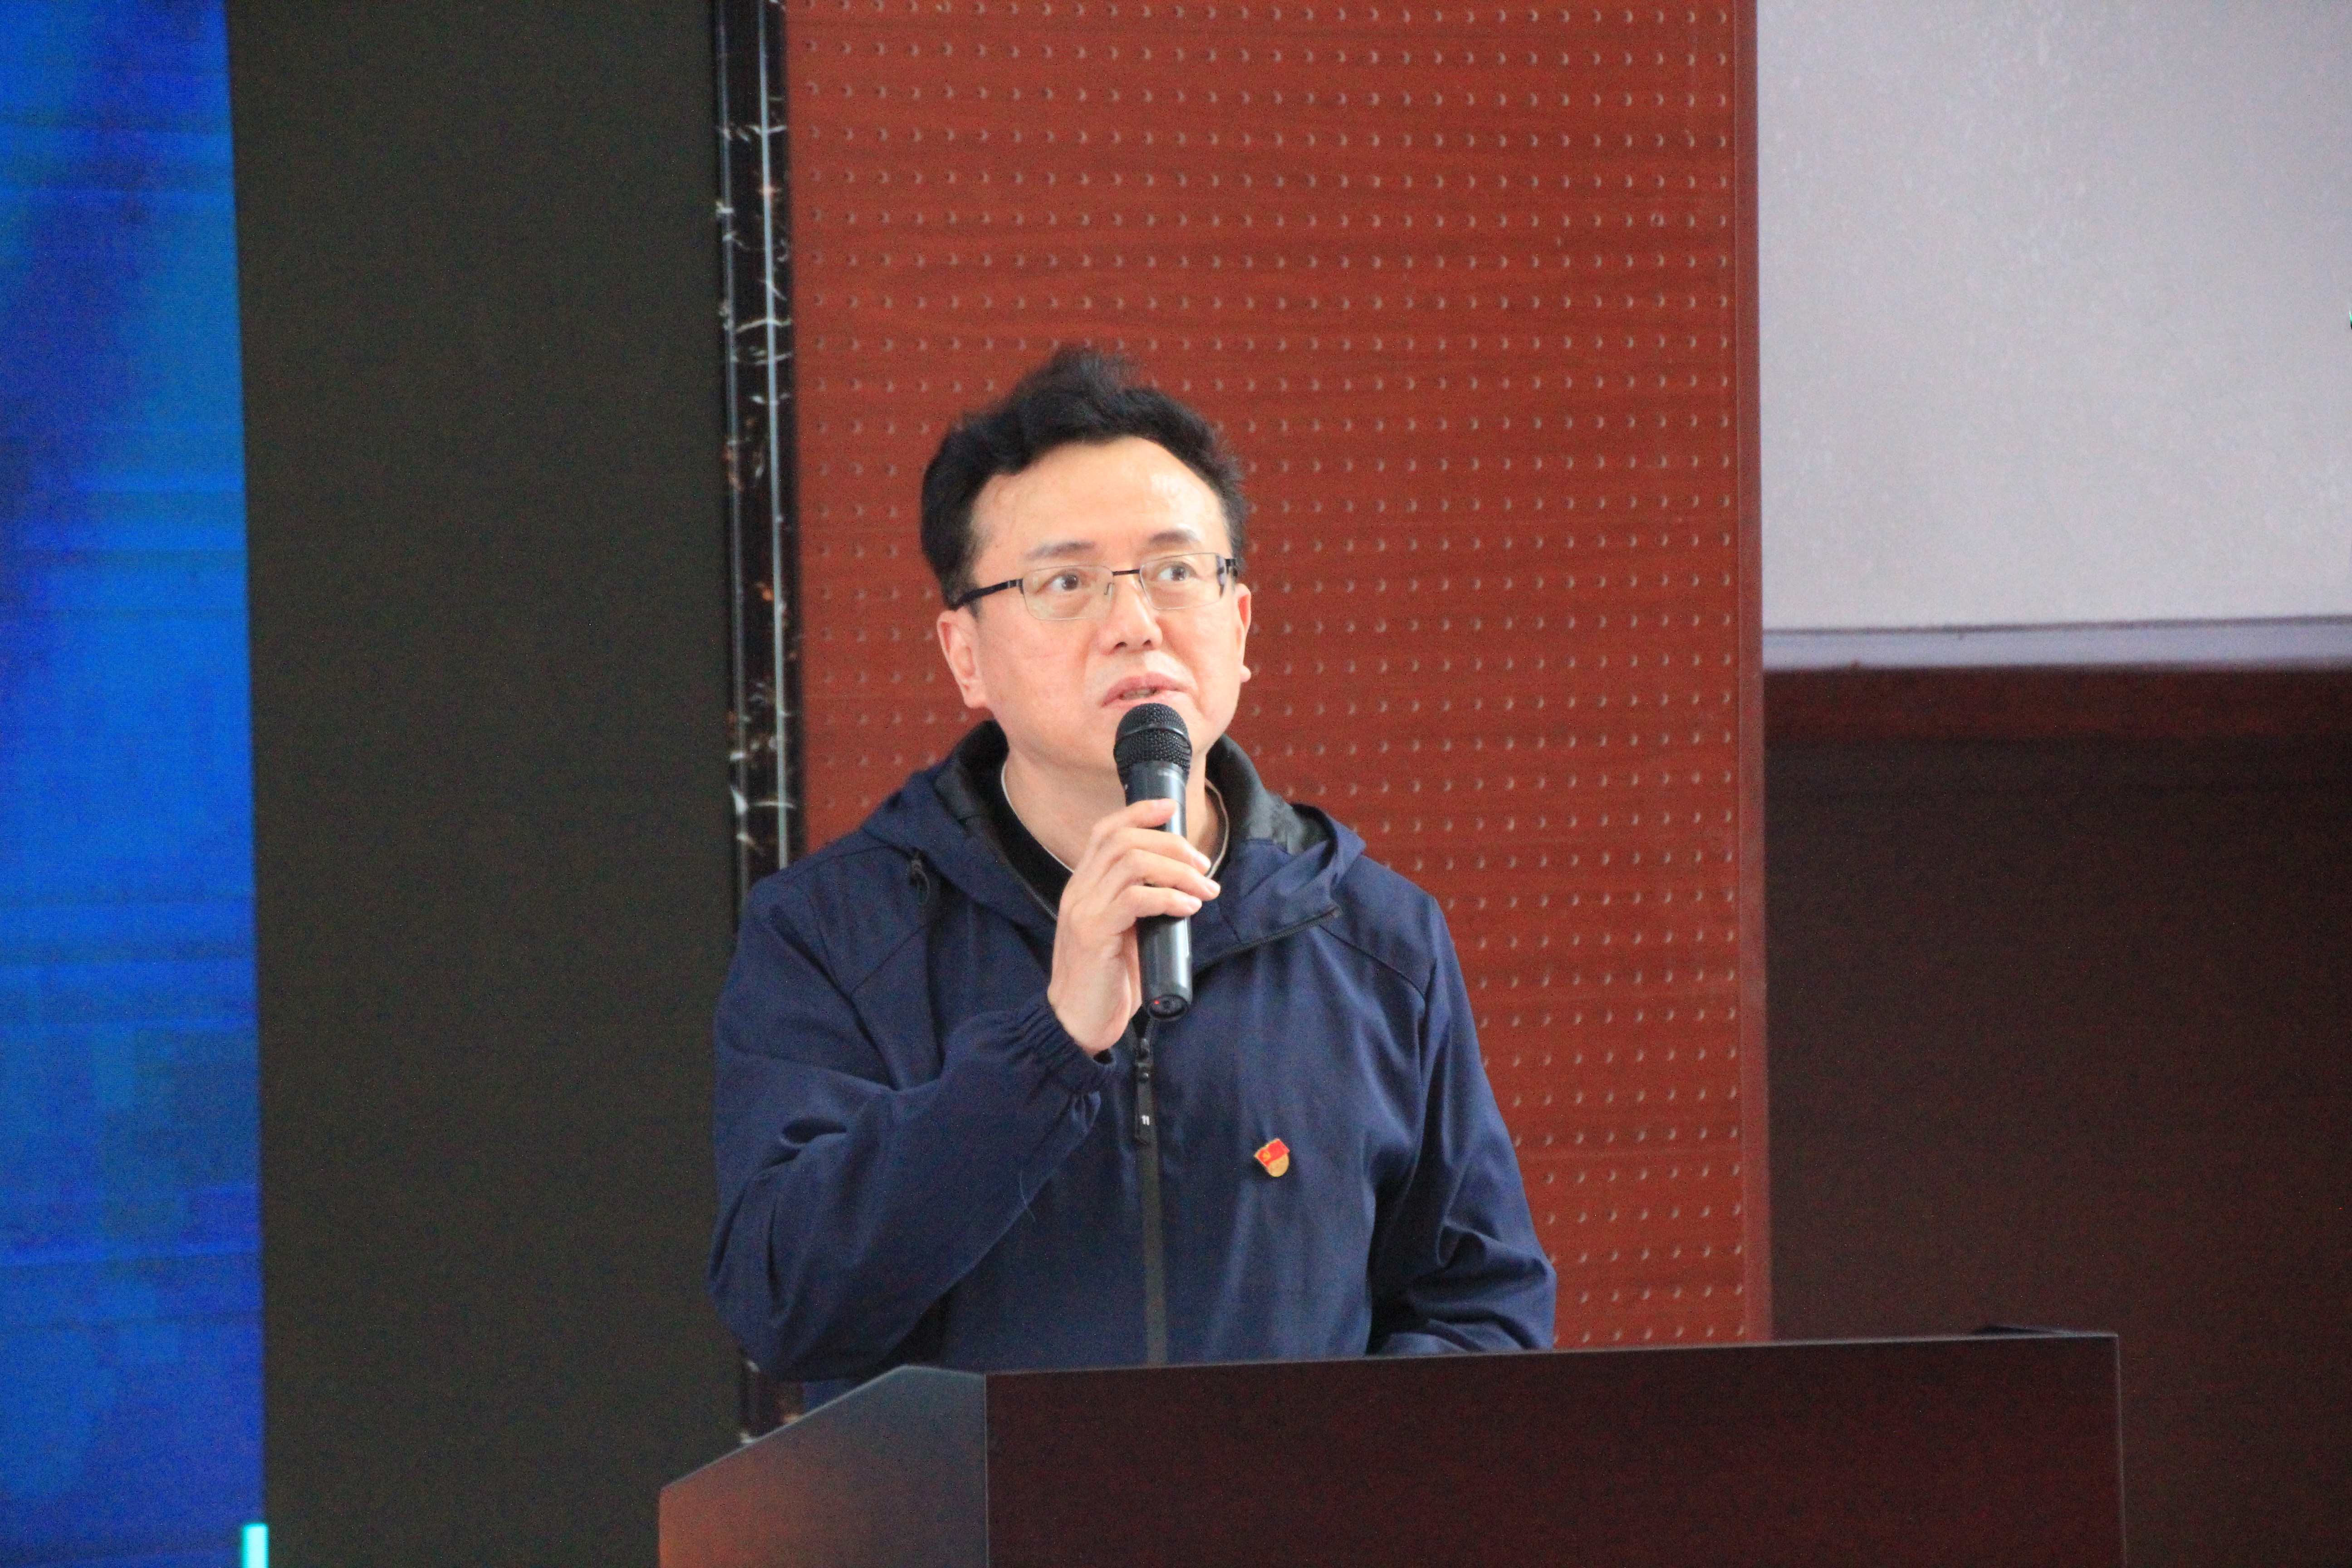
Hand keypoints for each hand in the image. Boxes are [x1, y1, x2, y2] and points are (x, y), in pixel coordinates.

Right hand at [1047, 797, 1219, 1055]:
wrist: (1076, 1024)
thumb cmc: (1107, 981)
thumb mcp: (1125, 934)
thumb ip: (1142, 908)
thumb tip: (1185, 890)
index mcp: (1084, 886)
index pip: (1106, 831)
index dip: (1139, 812)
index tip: (1171, 807)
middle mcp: (1079, 891)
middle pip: (1124, 840)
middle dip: (1172, 845)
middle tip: (1203, 867)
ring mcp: (1083, 911)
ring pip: (1132, 863)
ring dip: (1177, 871)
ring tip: (1204, 889)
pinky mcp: (1093, 934)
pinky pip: (1134, 900)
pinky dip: (1168, 897)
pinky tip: (1188, 907)